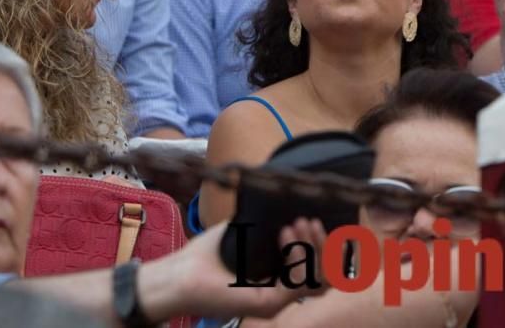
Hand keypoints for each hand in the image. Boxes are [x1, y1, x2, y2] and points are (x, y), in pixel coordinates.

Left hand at [139, 218, 327, 321]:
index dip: (323, 246)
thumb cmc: (205, 257)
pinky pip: (297, 283)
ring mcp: (276, 303)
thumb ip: (267, 223)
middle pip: (326, 277)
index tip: (312, 218)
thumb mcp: (243, 232)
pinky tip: (286, 236)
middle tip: (308, 220)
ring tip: (297, 224)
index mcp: (278, 282)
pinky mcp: (266, 304)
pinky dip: (296, 256)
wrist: (178, 275)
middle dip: (322, 244)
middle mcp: (281, 296)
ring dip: (312, 248)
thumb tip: (288, 200)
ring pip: (318, 281)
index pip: (319, 271)